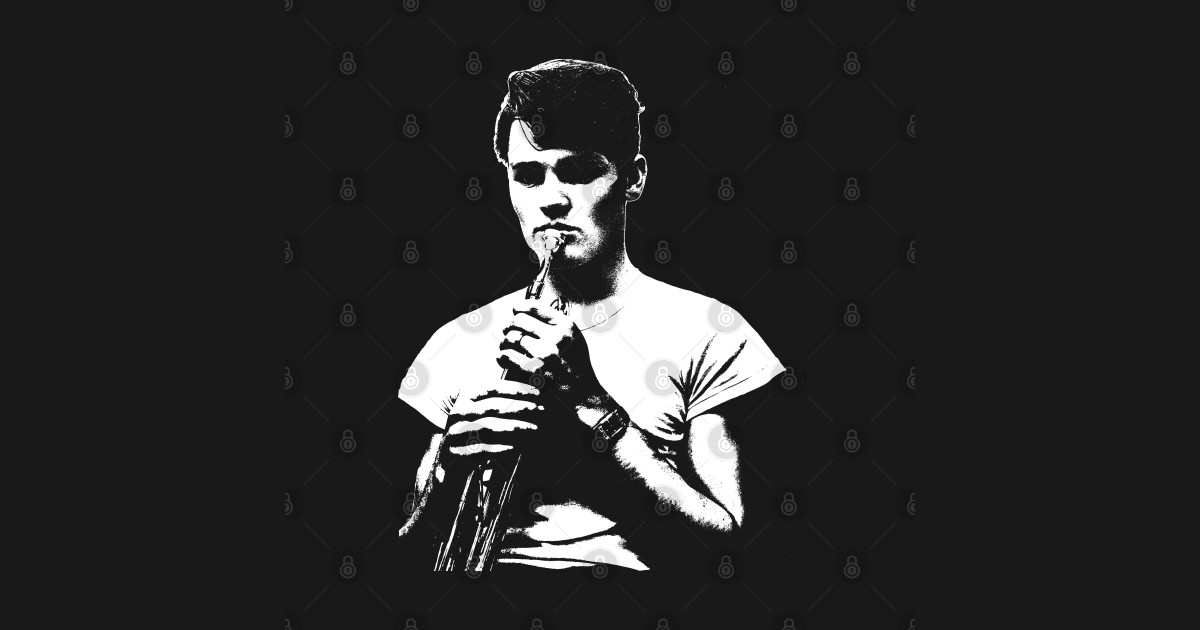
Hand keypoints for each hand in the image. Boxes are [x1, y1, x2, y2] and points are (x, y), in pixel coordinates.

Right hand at [441, 379, 543, 463]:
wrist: (446, 464)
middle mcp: (458, 412)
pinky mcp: (456, 455)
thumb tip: (532, 386)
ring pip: (490, 428)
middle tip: (541, 410)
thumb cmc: (473, 433)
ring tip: (534, 429)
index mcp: (465, 396)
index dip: (516, 389)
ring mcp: (455, 433)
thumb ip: (502, 399)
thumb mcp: (482, 412)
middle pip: (494, 407)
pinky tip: (519, 447)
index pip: (493, 388)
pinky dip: (503, 448)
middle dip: (521, 407)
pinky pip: (483, 450)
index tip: (537, 393)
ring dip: (516, 427)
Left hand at [497, 299, 605, 413]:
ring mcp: (544, 356)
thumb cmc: (575, 364)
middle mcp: (556, 338)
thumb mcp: (573, 337)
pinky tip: (505, 358)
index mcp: (565, 326)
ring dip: (505, 342)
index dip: (519, 308)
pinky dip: (502, 357)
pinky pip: (507, 358)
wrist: (583, 394)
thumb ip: (553, 322)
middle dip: (510, 326)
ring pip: (510, 339)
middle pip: (518, 321)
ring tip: (507, 346)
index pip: (533, 307)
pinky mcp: (533, 373)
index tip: (515, 312)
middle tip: (509, 332)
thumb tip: (522, 309)